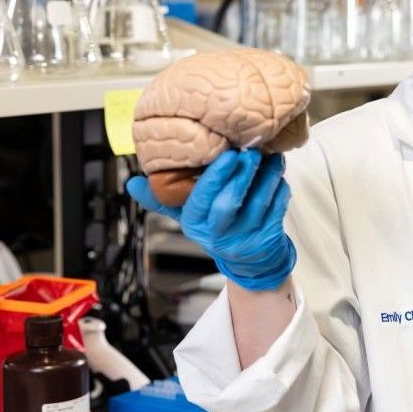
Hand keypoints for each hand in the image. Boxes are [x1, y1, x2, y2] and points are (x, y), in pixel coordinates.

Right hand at [127, 149, 295, 290]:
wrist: (248, 261)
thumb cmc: (216, 226)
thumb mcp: (187, 215)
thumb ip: (163, 198)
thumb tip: (132, 183)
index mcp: (195, 224)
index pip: (200, 200)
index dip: (215, 177)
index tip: (228, 154)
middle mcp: (217, 235)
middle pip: (229, 203)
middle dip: (242, 174)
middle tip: (252, 150)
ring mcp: (244, 239)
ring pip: (258, 204)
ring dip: (266, 177)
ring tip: (272, 155)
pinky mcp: (268, 240)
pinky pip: (276, 210)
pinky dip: (279, 189)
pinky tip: (279, 172)